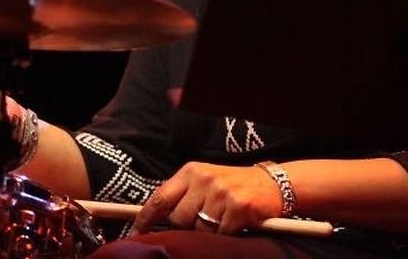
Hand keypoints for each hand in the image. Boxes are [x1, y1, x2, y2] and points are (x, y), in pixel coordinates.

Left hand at [130, 162, 281, 235]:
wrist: (270, 183)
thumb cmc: (232, 186)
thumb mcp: (204, 182)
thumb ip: (182, 196)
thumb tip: (154, 220)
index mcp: (190, 171)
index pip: (160, 197)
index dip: (145, 218)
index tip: (136, 234)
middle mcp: (204, 179)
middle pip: (178, 219)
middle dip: (185, 228)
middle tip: (201, 223)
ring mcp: (221, 192)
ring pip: (199, 229)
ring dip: (207, 233)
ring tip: (220, 221)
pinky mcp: (239, 206)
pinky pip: (221, 234)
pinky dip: (226, 235)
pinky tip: (234, 224)